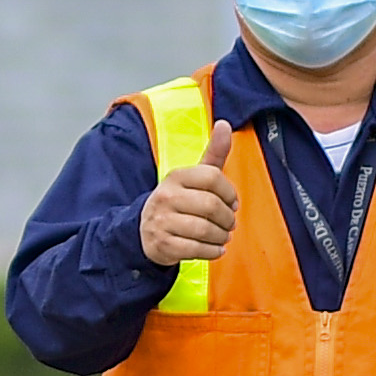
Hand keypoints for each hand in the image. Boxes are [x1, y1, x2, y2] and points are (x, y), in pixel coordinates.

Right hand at [134, 123, 240, 268]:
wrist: (143, 230)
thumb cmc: (176, 201)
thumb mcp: (192, 176)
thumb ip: (213, 154)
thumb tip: (224, 124)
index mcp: (176, 177)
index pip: (212, 177)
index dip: (229, 192)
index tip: (232, 201)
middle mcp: (166, 196)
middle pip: (211, 206)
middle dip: (228, 218)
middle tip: (229, 223)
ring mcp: (162, 221)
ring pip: (205, 230)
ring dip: (221, 236)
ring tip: (222, 236)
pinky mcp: (163, 244)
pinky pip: (196, 249)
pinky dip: (212, 251)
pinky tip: (214, 248)